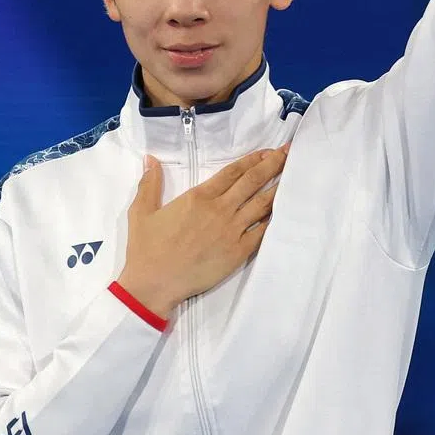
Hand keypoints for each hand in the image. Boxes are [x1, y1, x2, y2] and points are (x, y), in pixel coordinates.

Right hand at [117, 146, 288, 318]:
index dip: (252, 159)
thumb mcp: (141, 211)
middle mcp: (219, 209)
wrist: (154, 283)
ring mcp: (232, 231)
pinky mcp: (238, 252)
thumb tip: (150, 159)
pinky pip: (262, 232)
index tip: (268, 151)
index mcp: (199, 197)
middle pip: (252, 181)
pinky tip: (283, 210)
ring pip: (262, 204)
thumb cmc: (146, 248)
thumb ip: (149, 183)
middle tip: (289, 153)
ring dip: (277, 187)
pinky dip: (273, 219)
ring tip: (293, 175)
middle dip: (273, 165)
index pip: (232, 172)